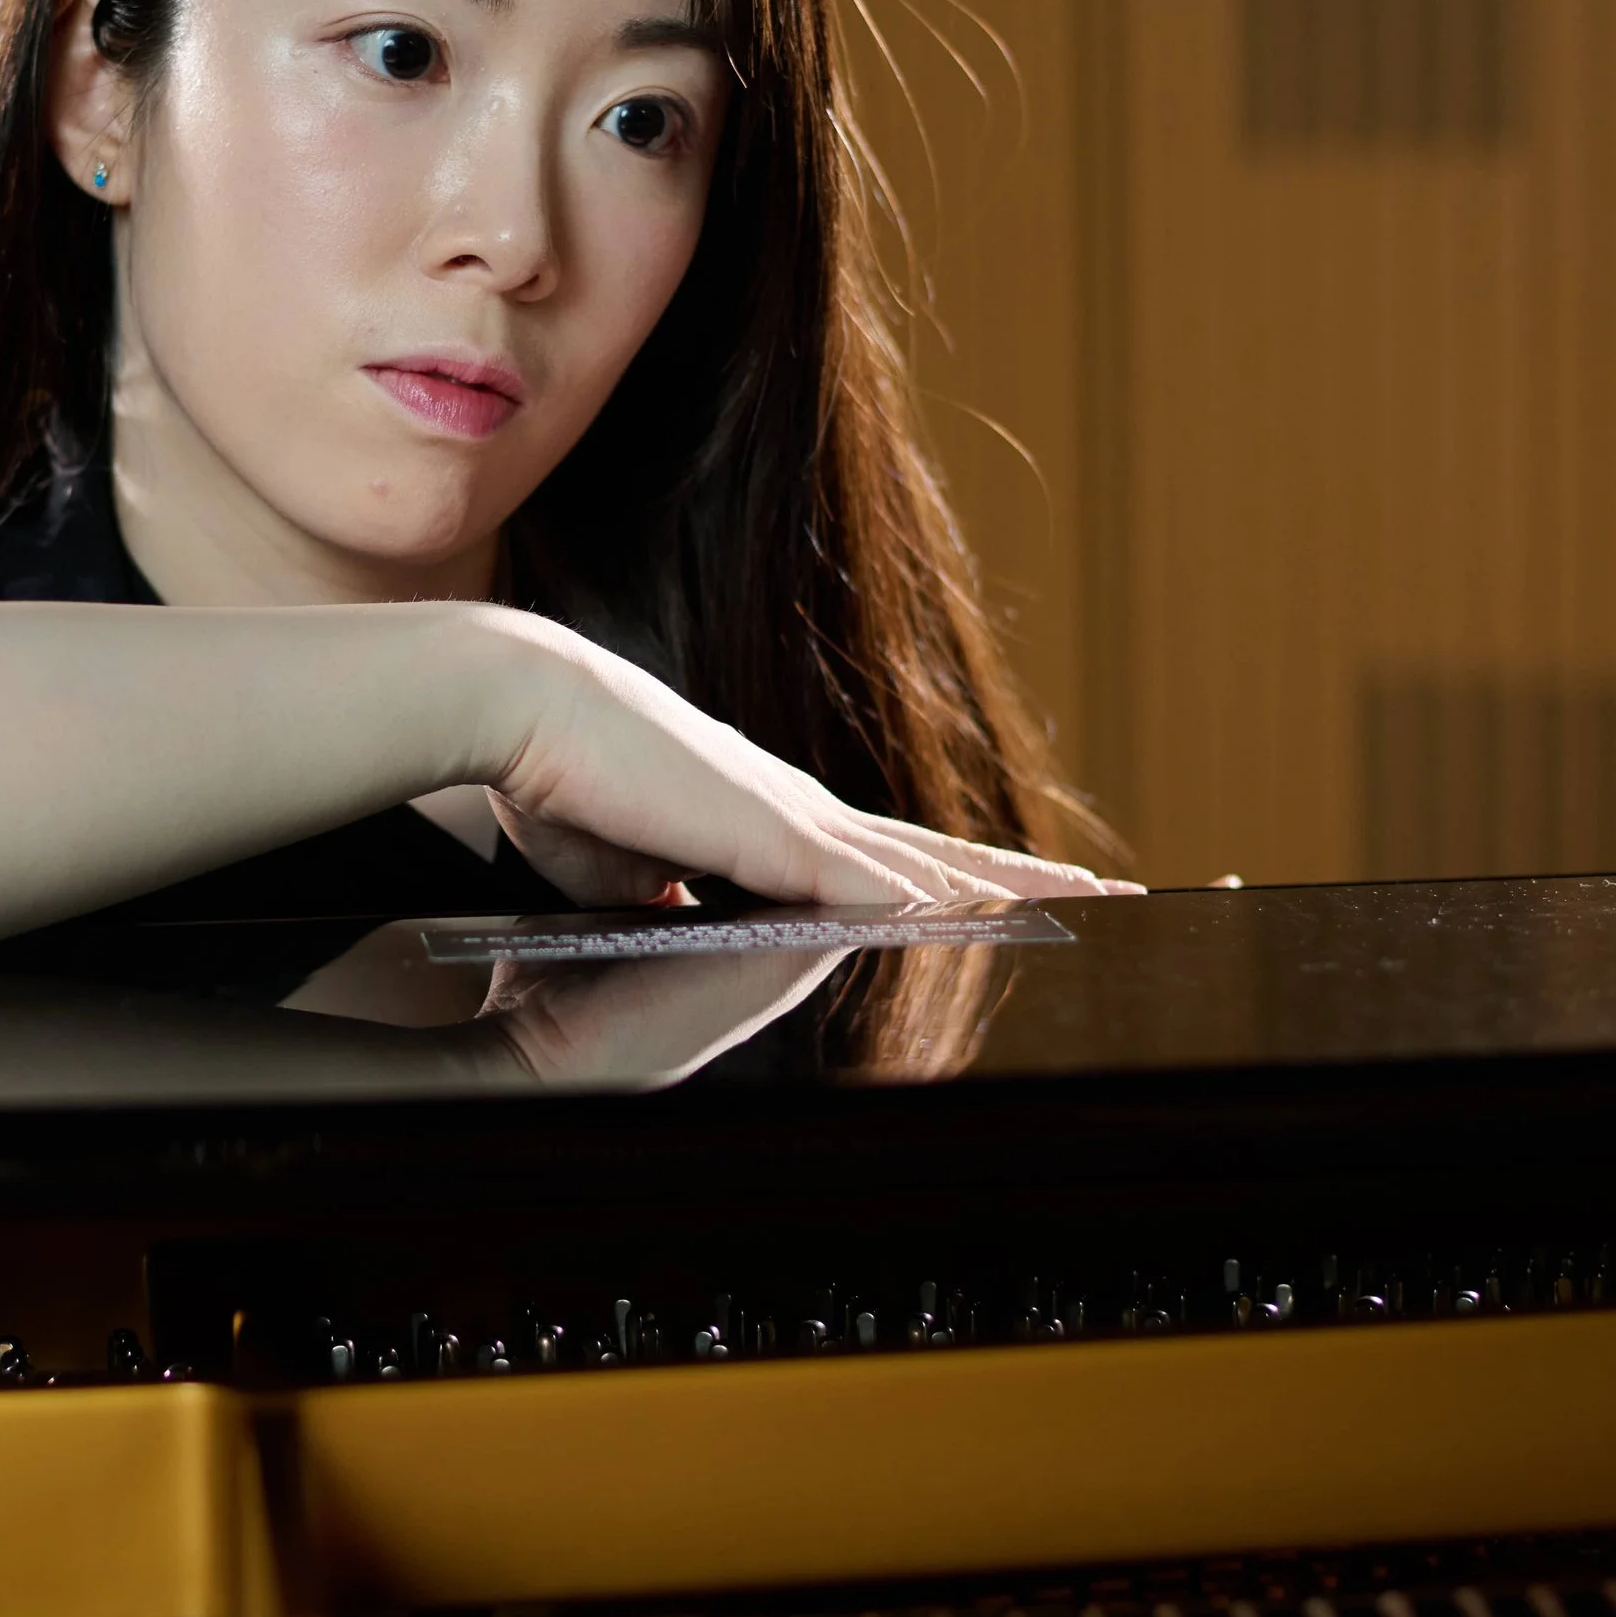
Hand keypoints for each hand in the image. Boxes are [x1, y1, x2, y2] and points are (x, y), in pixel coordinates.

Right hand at [467, 614, 1133, 912]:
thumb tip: (675, 912)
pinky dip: (920, 895)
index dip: (941, 875)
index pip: (876, 854)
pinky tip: (970, 915)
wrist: (515, 701)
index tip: (998, 889)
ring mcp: (786, 814)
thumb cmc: (548, 771)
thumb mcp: (613, 861)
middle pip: (932, 850)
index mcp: (758, 818)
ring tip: (1085, 895)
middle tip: (1100, 884)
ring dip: (1004, 881)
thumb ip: (659, 887)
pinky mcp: (766, 829)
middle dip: (1016, 872)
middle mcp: (792, 808)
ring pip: (925, 857)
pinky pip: (864, 874)